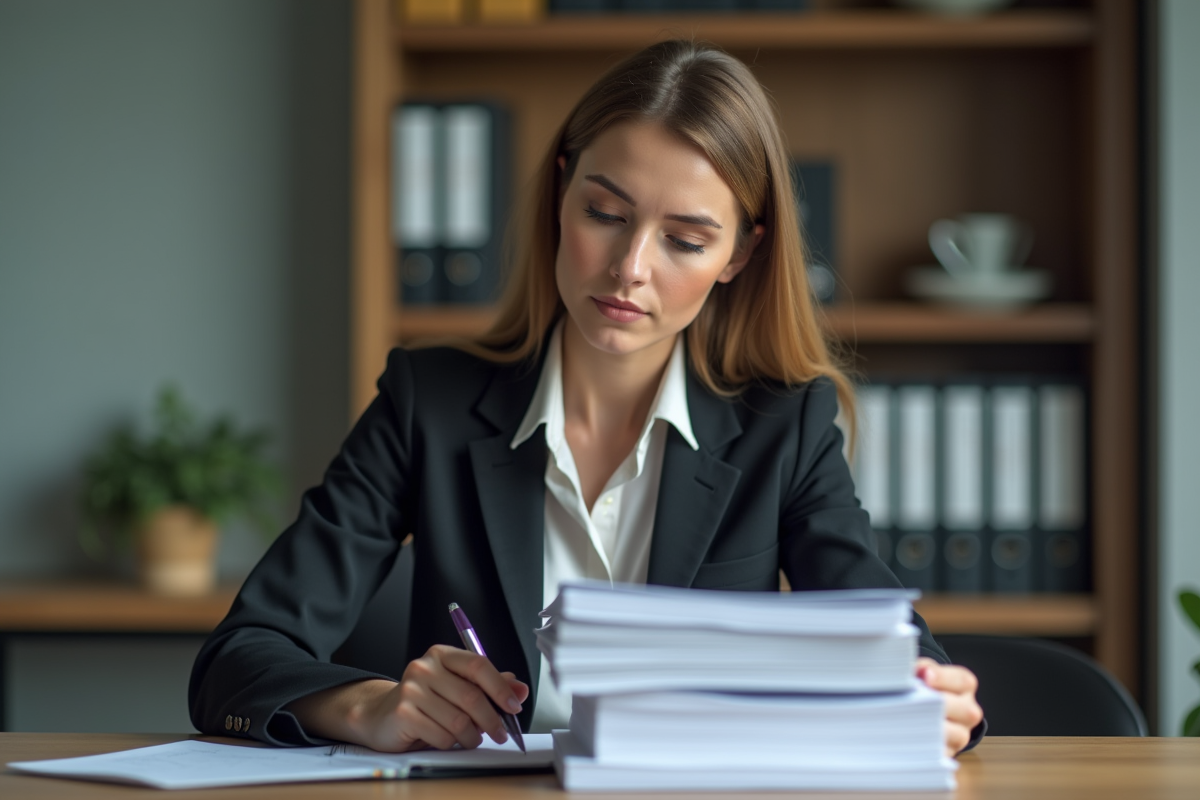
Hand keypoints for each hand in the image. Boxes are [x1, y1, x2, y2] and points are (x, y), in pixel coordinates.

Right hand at [286, 645, 528, 752]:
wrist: (380, 716)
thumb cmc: (426, 702)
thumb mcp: (458, 689)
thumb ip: (490, 687)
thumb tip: (520, 690)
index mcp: (443, 655)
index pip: (478, 665)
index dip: (500, 688)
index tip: (514, 706)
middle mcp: (425, 667)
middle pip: (471, 696)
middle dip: (492, 720)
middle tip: (501, 734)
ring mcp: (411, 689)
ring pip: (459, 721)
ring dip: (471, 736)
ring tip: (471, 738)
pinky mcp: (403, 712)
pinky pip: (441, 735)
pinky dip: (451, 743)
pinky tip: (446, 739)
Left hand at [916, 657, 982, 757]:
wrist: (926, 710)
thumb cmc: (925, 687)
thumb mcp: (924, 671)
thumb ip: (921, 669)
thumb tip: (914, 671)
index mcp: (964, 686)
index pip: (962, 681)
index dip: (944, 678)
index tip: (925, 676)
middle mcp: (969, 711)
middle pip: (964, 710)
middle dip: (939, 705)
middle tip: (916, 701)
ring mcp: (962, 734)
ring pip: (957, 735)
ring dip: (933, 728)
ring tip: (909, 721)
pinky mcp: (949, 753)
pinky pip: (943, 754)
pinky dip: (928, 747)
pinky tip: (909, 739)